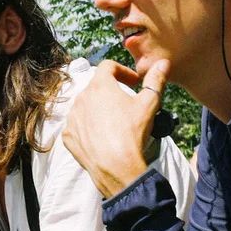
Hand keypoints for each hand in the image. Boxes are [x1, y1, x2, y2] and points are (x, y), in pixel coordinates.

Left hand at [64, 59, 169, 197]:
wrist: (116, 166)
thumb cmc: (132, 133)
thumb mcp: (149, 104)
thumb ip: (155, 80)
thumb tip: (162, 63)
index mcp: (99, 86)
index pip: (108, 66)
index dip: (123, 71)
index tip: (134, 82)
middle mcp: (81, 98)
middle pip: (96, 87)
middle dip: (111, 91)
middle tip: (126, 104)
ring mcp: (72, 118)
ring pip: (85, 106)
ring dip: (98, 109)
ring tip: (114, 122)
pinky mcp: (68, 135)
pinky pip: (78, 126)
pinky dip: (88, 127)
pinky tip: (102, 137)